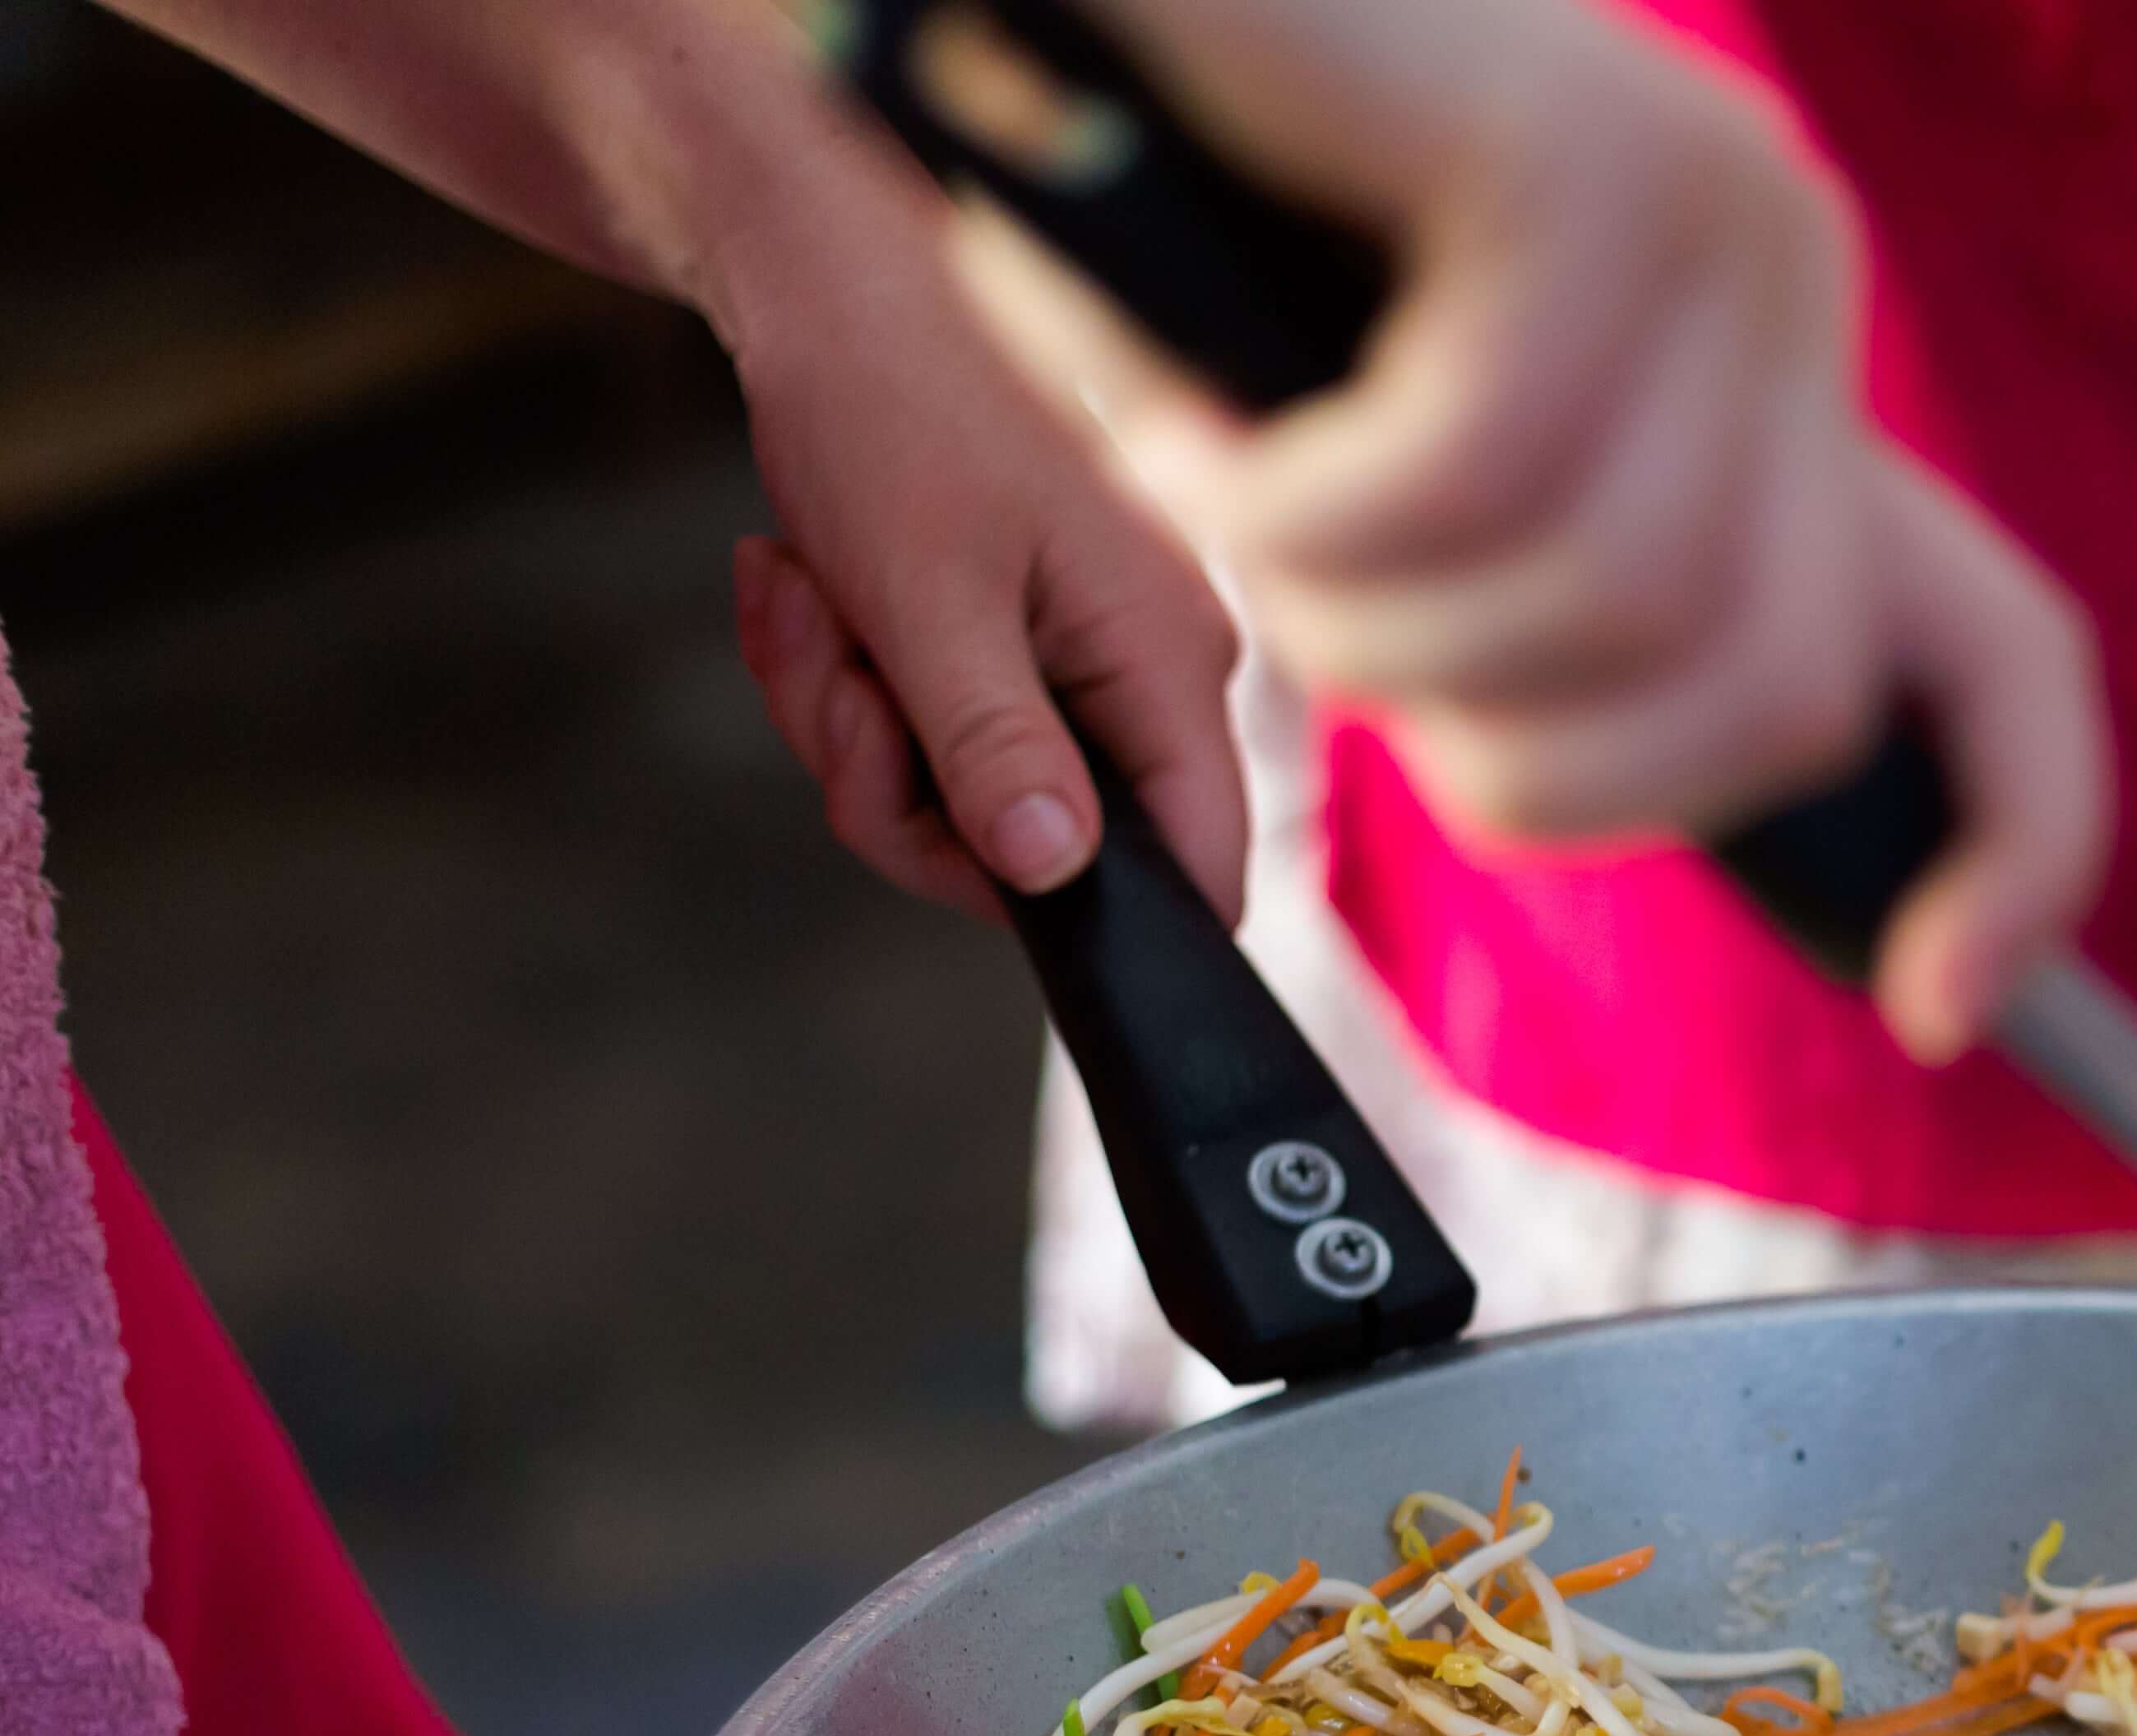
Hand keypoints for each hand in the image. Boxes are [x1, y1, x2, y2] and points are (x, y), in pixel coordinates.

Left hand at [91, 0, 1250, 921]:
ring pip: (963, 800)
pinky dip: (848, 685)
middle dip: (901, 791)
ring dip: (849, 727)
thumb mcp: (925, 598)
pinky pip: (929, 739)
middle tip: (835, 685)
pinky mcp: (1018, 646)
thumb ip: (995, 748)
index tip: (964, 859)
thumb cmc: (888, 410)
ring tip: (804, 606)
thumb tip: (1053, 872)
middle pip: (1046, 855)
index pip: (1202, 869)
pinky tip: (807, 594)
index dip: (1096, 918)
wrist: (824, 286)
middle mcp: (1149, 673)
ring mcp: (1083, 663)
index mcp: (1167, 662)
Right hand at [968, 0, 2111, 1056]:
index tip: (1938, 1001)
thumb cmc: (1148, 208)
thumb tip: (1607, 781)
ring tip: (1233, 506)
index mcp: (1767, 367)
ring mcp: (1700, 199)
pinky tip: (1202, 433)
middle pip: (1782, 693)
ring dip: (1364, 627)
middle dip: (1520, 759)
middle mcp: (1777, 271)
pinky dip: (1300, 509)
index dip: (2018, 848)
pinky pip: (1479, 469)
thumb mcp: (1373, 463)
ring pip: (1618, 600)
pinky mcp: (1577, 150)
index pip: (2002, 657)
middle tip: (1329, 642)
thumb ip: (1532, 612)